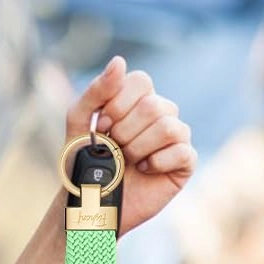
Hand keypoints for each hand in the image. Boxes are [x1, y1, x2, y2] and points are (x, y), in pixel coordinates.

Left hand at [66, 56, 195, 235]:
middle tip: (113, 148)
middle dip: (125, 131)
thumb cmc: (83, 160)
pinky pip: (182, 151)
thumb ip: (97, 90)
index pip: (142, 81)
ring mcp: (175, 137)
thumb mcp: (79, 121)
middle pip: (154, 105)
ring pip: (169, 127)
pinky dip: (156, 163)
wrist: (89, 202)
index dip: (119, 103)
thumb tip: (120, 60)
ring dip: (138, 148)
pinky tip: (144, 170)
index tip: (101, 125)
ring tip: (127, 161)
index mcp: (137, 99)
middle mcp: (161, 113)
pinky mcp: (184, 162)